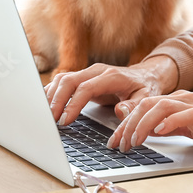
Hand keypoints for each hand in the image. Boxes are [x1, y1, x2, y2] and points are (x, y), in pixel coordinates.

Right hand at [45, 56, 178, 125]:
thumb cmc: (145, 87)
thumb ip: (134, 106)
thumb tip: (120, 112)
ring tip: (45, 115)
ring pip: (63, 79)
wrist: (147, 75)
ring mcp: (88, 73)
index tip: (65, 121)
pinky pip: (63, 81)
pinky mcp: (83, 77)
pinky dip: (53, 92)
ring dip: (52, 96)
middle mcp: (96, 71)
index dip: (73, 104)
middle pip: (69, 80)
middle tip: (49, 120)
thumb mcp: (146, 98)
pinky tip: (46, 104)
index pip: (86, 88)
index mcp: (111, 76)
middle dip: (56, 100)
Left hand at [107, 90, 192, 157]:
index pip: (144, 106)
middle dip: (127, 125)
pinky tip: (157, 134)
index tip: (115, 140)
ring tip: (131, 142)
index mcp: (179, 100)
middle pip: (146, 104)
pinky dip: (167, 123)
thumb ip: (167, 125)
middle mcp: (184, 99)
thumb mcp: (189, 128)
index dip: (126, 123)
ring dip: (141, 125)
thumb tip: (144, 128)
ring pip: (159, 107)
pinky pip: (182, 115)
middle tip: (117, 144)